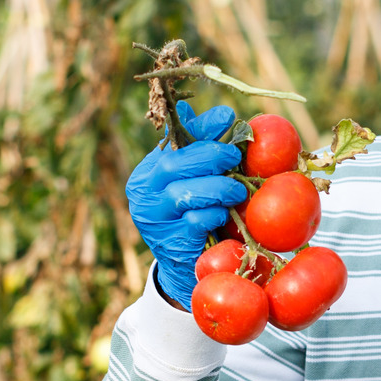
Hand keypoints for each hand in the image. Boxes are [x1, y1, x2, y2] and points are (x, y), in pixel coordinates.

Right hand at [126, 102, 245, 305]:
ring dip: (217, 187)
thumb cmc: (191, 214)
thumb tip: (215, 114)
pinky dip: (213, 213)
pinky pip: (195, 221)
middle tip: (234, 155)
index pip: (172, 141)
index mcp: (148, 172)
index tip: (227, 117)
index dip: (200, 128)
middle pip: (173, 165)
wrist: (182, 266)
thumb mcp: (192, 182)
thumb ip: (199, 152)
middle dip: (209, 155)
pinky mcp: (170, 241)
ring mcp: (154, 218)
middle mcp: (144, 193)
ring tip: (236, 190)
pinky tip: (223, 213)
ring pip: (184, 193)